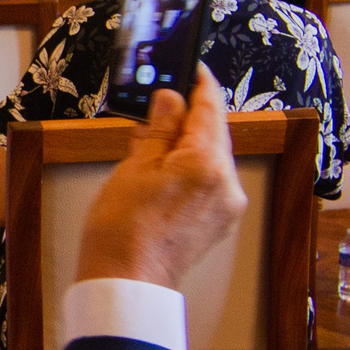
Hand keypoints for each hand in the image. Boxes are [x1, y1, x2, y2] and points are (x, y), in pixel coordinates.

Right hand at [76, 74, 247, 291]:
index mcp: (207, 162)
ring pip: (212, 156)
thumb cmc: (123, 231)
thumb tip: (170, 99)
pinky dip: (191, 167)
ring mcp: (226, 205)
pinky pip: (210, 179)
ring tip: (152, 140)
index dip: (199, 83)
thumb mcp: (136, 166)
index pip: (210, 107)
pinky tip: (165, 168)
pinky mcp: (219, 221)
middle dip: (188, 116)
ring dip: (188, 143)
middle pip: (214, 132)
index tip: (191, 67)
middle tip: (158, 104)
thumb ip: (159, 128)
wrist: (126, 282)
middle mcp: (226, 182)